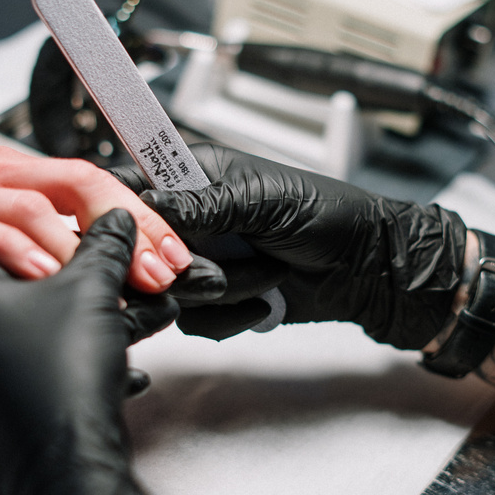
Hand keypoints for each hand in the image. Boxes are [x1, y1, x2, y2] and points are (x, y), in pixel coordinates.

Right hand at [0, 145, 193, 291]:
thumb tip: (102, 277)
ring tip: (117, 280)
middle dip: (129, 225)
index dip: (143, 215)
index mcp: (17, 172)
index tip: (176, 255)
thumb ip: (42, 246)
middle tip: (160, 269)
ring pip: (35, 204)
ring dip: (82, 245)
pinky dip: (15, 250)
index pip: (96, 181)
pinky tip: (44, 276)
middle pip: (79, 181)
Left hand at [0, 209, 174, 494]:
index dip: (74, 242)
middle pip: (34, 291)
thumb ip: (106, 245)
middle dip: (94, 289)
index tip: (109, 246)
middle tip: (133, 286)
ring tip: (142, 322)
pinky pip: (40, 372)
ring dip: (95, 326)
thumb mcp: (95, 290)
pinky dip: (79, 363)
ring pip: (42, 335)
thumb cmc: (62, 382)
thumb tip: (114, 223)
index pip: (19, 244)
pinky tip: (119, 367)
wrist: (65, 471)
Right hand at [119, 145, 466, 347]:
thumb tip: (149, 206)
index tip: (141, 234)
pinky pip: (196, 320)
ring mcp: (204, 260)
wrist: (369, 268)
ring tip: (268, 272)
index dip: (125, 212)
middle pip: (142, 250)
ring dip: (225, 289)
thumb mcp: (264, 201)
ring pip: (170, 291)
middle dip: (187, 266)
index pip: (132, 186)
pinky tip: (268, 297)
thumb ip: (203, 203)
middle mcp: (193, 218)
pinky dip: (235, 315)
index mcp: (197, 174)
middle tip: (223, 264)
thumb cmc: (330, 215)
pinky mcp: (219, 299)